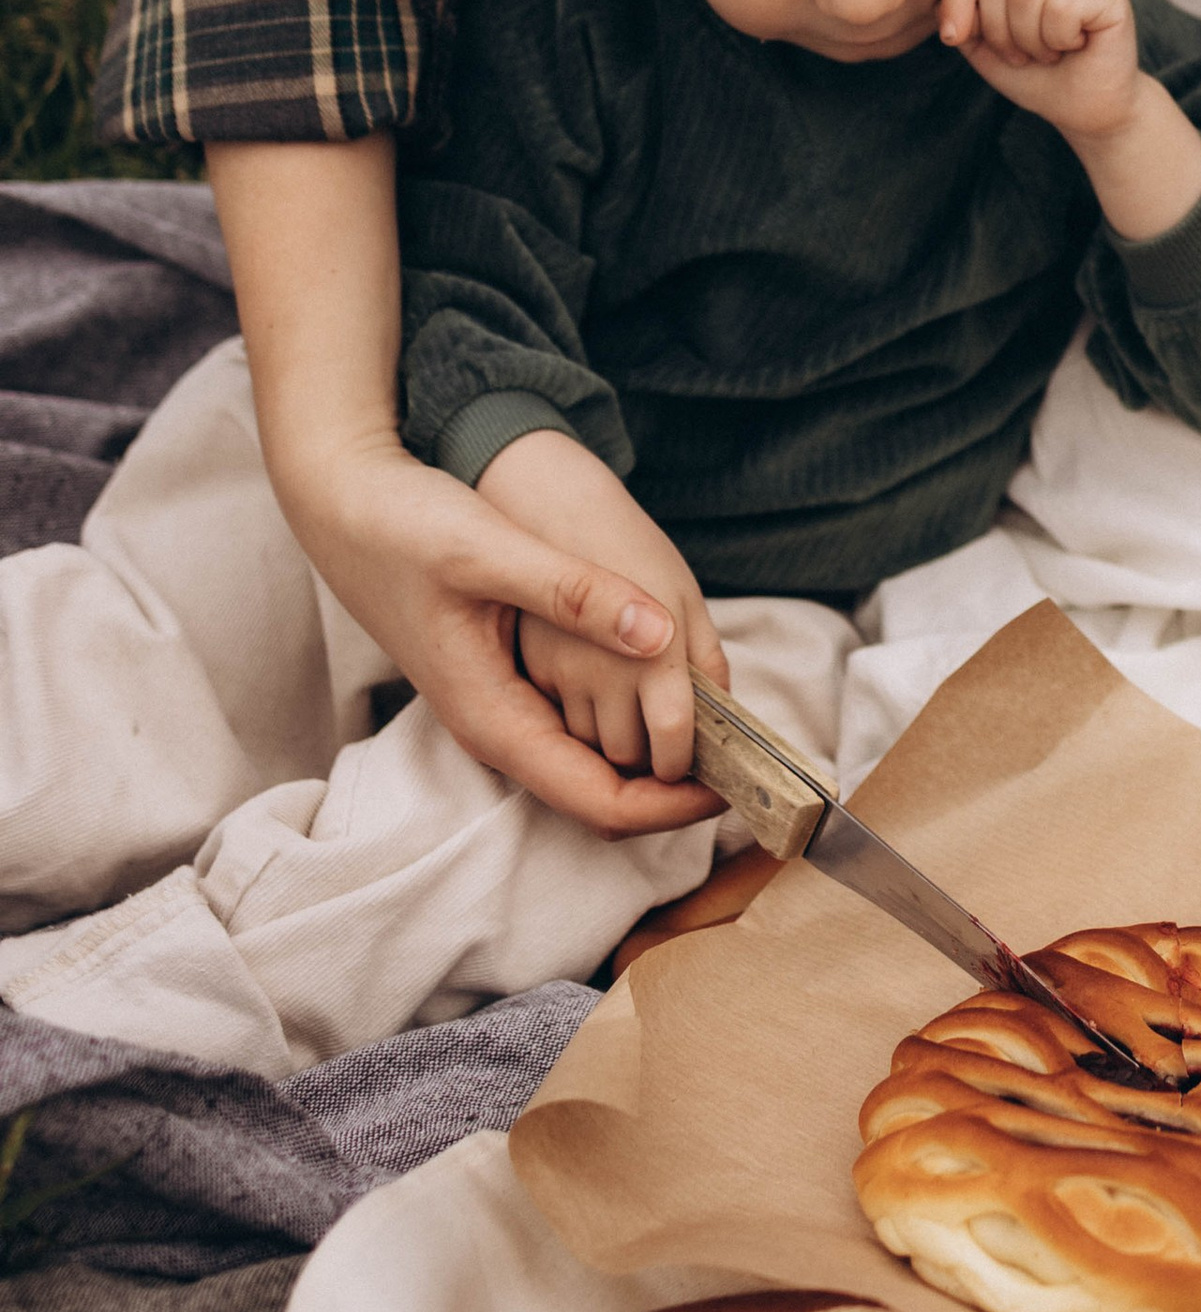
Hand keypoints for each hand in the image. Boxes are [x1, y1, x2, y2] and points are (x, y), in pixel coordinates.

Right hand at [208, 130, 721, 835]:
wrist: (341, 504)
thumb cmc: (403, 526)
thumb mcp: (492, 550)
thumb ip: (575, 592)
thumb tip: (662, 634)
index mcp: (494, 718)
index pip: (598, 803)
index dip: (671, 807)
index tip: (735, 786)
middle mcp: (496, 726)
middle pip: (598, 793)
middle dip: (672, 790)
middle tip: (747, 761)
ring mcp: (498, 704)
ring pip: (588, 760)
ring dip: (653, 757)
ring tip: (723, 727)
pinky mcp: (502, 675)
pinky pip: (575, 722)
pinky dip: (626, 720)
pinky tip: (669, 683)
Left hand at [941, 0, 1141, 132]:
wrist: (1085, 108)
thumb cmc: (1037, 73)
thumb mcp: (981, 43)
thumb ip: (960, 14)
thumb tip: (942, 4)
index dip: (957, 1)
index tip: (955, 38)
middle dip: (999, 29)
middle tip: (1023, 53)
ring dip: (1031, 39)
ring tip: (1050, 51)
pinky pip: (1062, 5)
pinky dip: (1059, 39)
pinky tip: (1076, 44)